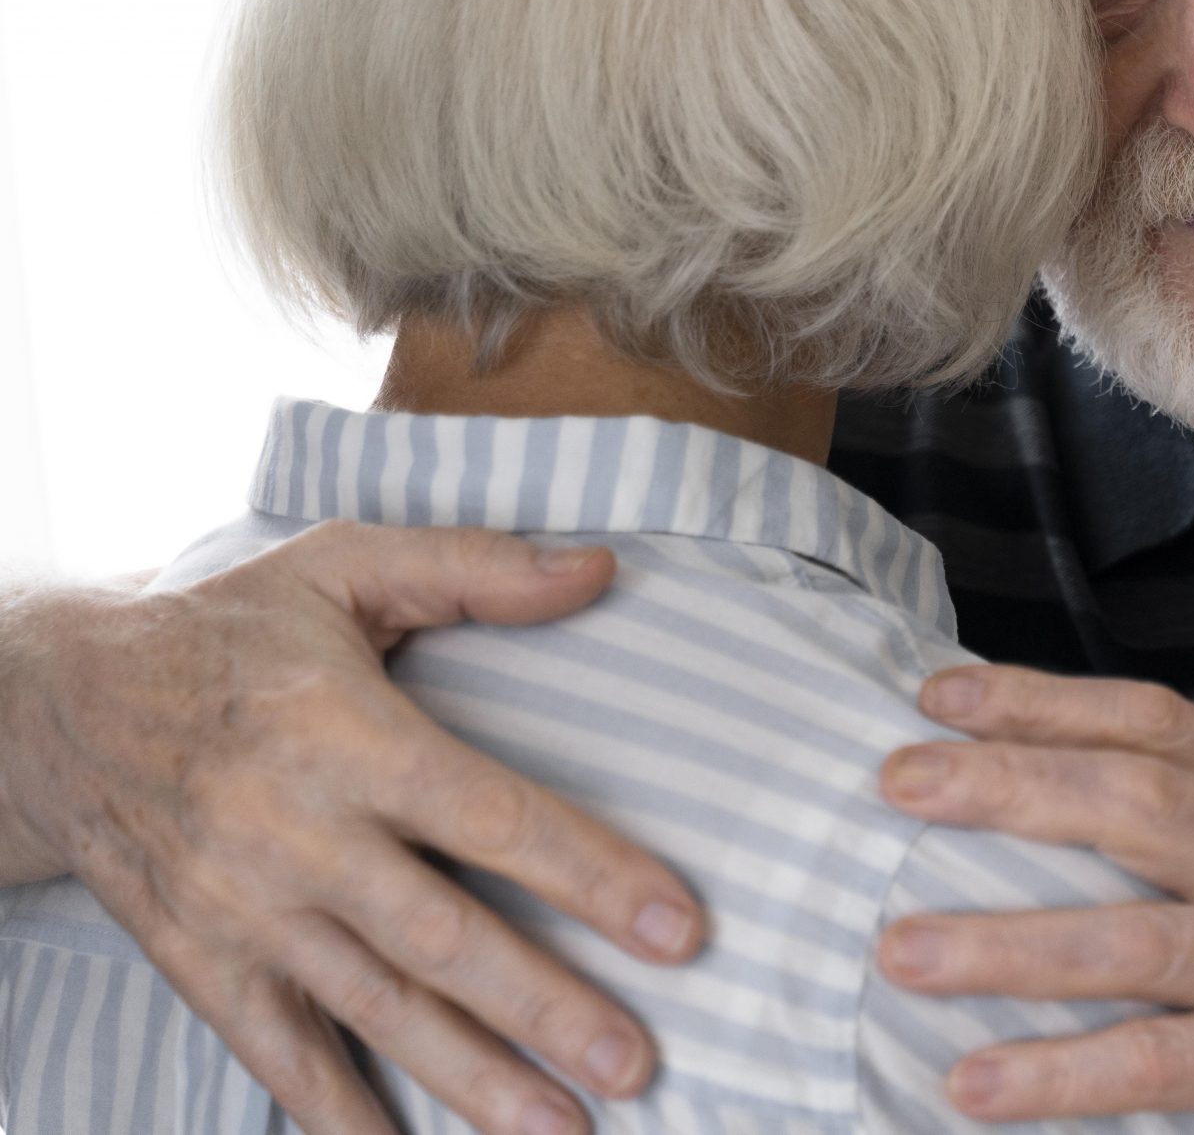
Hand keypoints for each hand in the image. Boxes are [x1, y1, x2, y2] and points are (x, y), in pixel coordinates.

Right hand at [0, 524, 705, 1134]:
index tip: (679, 929)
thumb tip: (599, 567)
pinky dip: (341, 1115)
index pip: (490, 817)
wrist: (58, 705)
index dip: (589, 875)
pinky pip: (280, 1054)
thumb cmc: (233, 628)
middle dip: (546, 1009)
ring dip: (473, 1079)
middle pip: (443, 938)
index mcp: (346, 735)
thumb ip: (477, 570)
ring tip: (564, 1129)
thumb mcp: (346, 566)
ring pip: (375, 1011)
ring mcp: (245, 911)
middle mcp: (296, 835)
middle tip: (639, 1065)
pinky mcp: (204, 963)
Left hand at [873, 664, 1193, 1133]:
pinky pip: (1159, 1063)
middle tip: (898, 785)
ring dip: (1008, 942)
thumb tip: (1046, 797)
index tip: (942, 695)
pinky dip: (1059, 1073)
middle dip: (1009, 787)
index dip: (1049, 701)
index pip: (1164, 725)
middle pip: (1141, 804)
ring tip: (901, 950)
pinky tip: (976, 1081)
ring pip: (1138, 935)